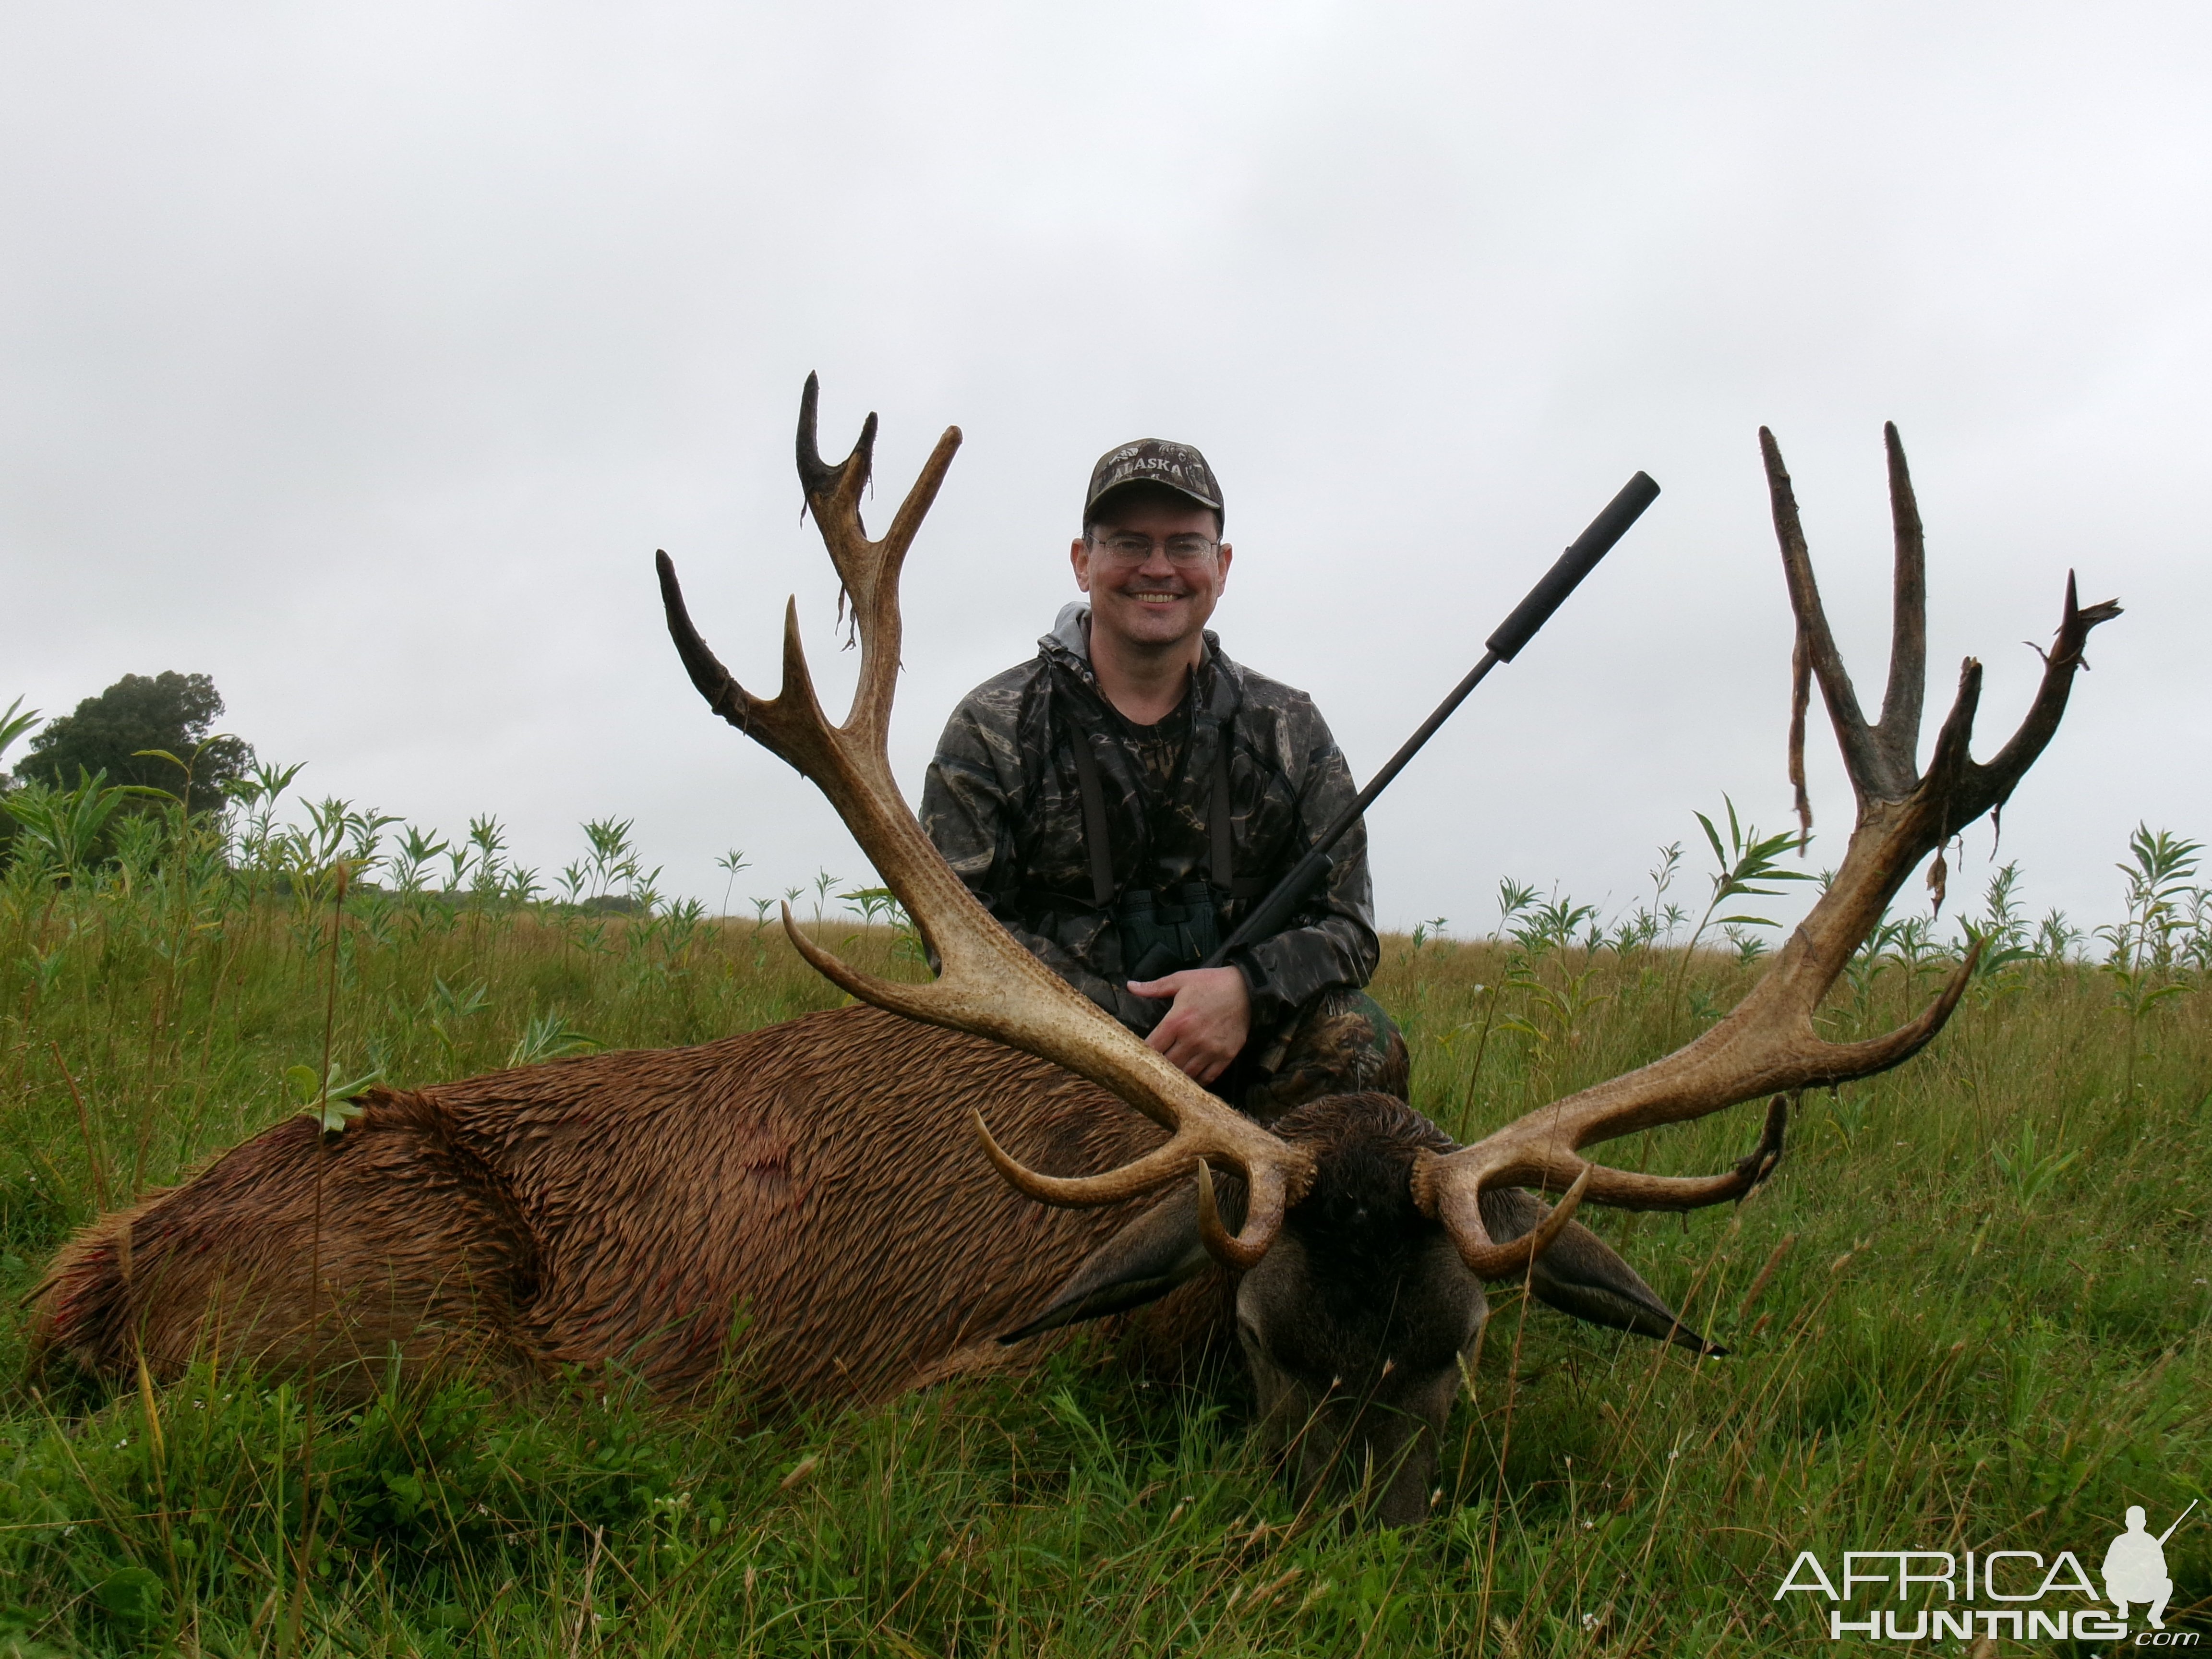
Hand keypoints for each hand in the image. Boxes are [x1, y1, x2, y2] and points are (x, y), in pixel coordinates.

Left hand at [1127, 966, 1250, 1083]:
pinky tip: (1190, 1078)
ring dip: (1176, 1077)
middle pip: (1167, 1065)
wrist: (1247, 989)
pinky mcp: (1226, 1056)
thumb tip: (1130, 986)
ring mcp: (1210, 1050)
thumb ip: (1154, 987)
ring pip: (1186, 1075)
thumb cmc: (1211, 983)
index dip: (1142, 1055)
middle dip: (1158, 1068)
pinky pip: (1207, 1078)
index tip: (1137, 1058)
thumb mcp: (1181, 979)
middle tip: (1152, 1070)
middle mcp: (1193, 1039)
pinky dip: (1197, 1081)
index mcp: (1178, 1021)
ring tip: (1169, 1077)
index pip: (1152, 1047)